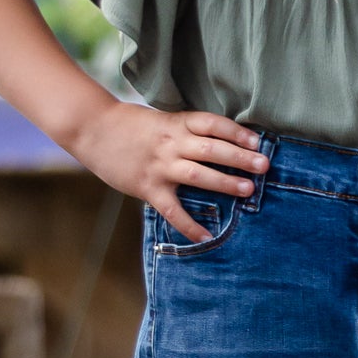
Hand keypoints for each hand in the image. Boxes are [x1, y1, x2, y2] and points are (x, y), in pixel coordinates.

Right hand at [72, 100, 266, 242]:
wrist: (92, 128)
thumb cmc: (131, 124)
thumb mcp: (163, 120)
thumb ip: (188, 131)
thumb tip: (222, 144)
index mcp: (177, 124)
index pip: (213, 124)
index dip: (237, 132)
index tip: (258, 141)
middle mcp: (172, 144)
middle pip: (211, 149)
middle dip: (240, 157)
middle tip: (264, 165)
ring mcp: (160, 166)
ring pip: (197, 174)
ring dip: (224, 182)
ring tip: (248, 190)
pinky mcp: (147, 187)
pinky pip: (172, 210)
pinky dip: (189, 225)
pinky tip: (206, 237)